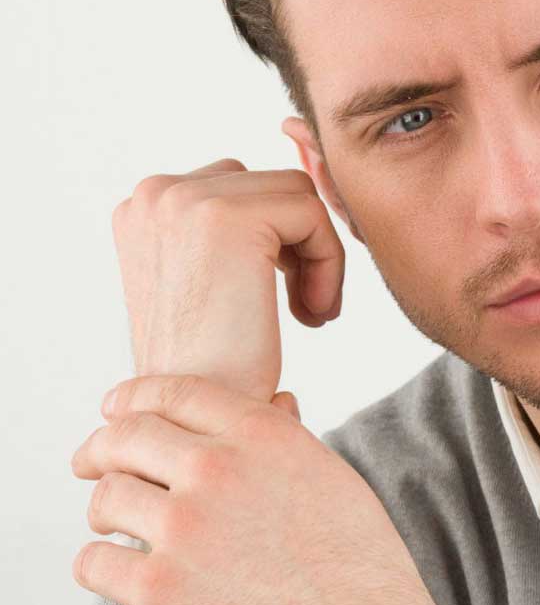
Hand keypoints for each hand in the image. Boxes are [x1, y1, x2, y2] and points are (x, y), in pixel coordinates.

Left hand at [68, 373, 434, 604]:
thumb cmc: (360, 569)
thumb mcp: (335, 481)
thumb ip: (288, 442)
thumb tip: (272, 404)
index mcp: (261, 437)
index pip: (174, 393)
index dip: (134, 397)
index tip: (115, 409)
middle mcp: (216, 471)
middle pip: (125, 438)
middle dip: (101, 449)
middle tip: (91, 465)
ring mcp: (182, 529)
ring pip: (106, 498)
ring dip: (105, 512)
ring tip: (117, 530)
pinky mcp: (158, 590)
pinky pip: (94, 563)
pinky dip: (99, 567)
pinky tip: (117, 574)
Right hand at [110, 158, 345, 406]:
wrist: (197, 421)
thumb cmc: (214, 367)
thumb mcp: (210, 282)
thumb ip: (231, 232)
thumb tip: (301, 183)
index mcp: (145, 205)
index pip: (242, 184)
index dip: (277, 239)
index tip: (282, 296)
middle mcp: (155, 192)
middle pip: (271, 184)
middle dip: (298, 244)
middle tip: (304, 308)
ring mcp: (184, 199)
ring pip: (298, 196)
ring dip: (317, 255)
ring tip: (310, 312)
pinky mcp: (228, 218)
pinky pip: (313, 214)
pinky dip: (329, 266)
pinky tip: (312, 316)